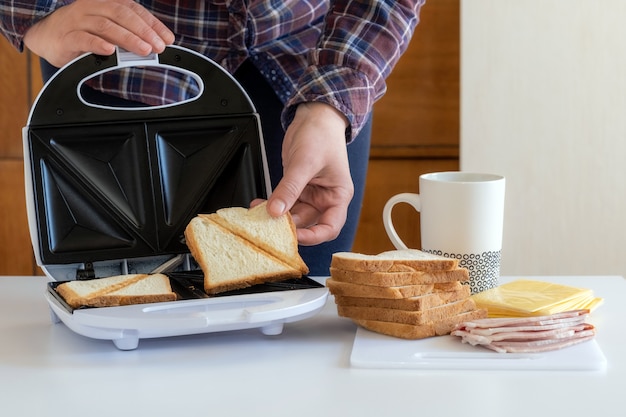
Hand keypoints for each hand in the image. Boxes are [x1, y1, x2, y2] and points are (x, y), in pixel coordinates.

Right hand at [23, 0, 173, 67]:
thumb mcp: (107, 30)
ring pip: (105, 25)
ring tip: (144, 50)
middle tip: (159, 46)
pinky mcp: (66, 37)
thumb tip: (154, 44)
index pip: (133, 9)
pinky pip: (83, 38)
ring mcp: (77, 20)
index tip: (168, 39)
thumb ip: (127, 34)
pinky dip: (98, 44)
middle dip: (143, 31)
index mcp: (104, 3)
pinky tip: (110, 51)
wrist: (47, 38)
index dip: (152, 23)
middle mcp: (91, 7)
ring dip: (127, 38)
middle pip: (120, 14)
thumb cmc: (82, 33)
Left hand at [261, 102, 353, 245]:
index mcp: (338, 196)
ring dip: (276, 216)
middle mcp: (325, 199)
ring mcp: (310, 194)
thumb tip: (275, 210)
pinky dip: (271, 204)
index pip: (330, 227)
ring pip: (292, 215)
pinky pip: (283, 202)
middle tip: (269, 225)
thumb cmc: (322, 136)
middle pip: (307, 223)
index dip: (313, 237)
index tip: (294, 236)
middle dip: (288, 226)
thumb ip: (290, 188)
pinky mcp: (296, 187)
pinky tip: (259, 203)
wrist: (315, 116)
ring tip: (258, 214)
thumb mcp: (305, 162)